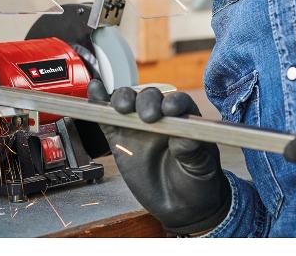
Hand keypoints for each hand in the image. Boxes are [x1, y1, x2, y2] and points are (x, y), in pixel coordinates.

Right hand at [87, 79, 230, 234]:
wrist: (179, 205)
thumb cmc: (196, 181)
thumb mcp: (200, 167)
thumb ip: (191, 151)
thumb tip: (183, 137)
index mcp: (183, 118)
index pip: (177, 102)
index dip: (173, 102)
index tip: (169, 110)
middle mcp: (159, 116)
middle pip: (149, 97)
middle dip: (146, 101)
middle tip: (148, 116)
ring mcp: (138, 125)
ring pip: (127, 102)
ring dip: (122, 98)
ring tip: (122, 107)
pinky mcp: (120, 138)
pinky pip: (107, 118)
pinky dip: (99, 103)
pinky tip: (95, 90)